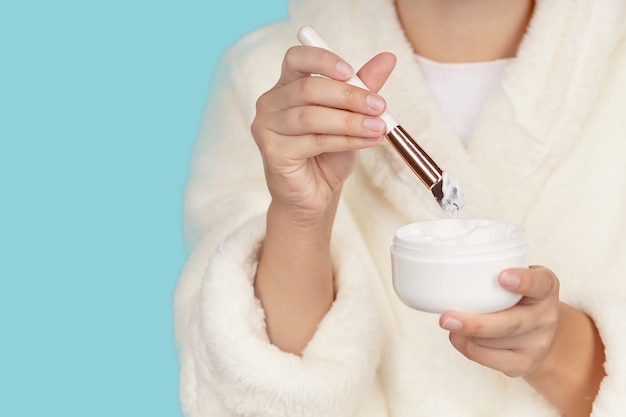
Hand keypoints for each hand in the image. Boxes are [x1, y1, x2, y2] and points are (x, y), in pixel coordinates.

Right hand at [251, 45, 395, 224]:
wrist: (315, 194)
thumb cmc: (327, 154)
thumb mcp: (349, 116)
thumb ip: (363, 88)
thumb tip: (387, 59)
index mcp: (286, 86)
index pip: (296, 58)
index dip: (322, 60)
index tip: (350, 71)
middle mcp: (271, 103)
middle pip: (308, 88)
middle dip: (349, 96)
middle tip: (379, 105)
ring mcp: (267, 127)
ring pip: (312, 117)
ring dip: (350, 121)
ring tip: (378, 127)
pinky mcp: (272, 151)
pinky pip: (314, 141)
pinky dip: (345, 140)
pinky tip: (367, 142)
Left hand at [439, 266, 605, 416]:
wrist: (538, 332)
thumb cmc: (517, 296)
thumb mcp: (517, 277)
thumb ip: (494, 271)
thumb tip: (450, 270)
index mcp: (546, 288)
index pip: (541, 283)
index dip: (523, 281)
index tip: (503, 277)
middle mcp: (546, 317)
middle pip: (511, 324)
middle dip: (476, 324)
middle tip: (446, 318)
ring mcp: (537, 344)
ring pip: (492, 342)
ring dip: (465, 333)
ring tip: (449, 320)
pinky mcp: (523, 365)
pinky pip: (487, 358)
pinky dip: (465, 346)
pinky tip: (457, 335)